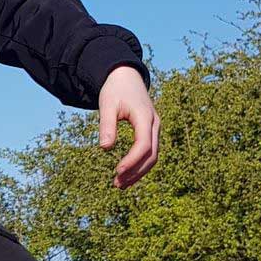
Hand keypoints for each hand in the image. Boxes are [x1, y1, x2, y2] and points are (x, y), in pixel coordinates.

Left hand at [98, 65, 159, 189]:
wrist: (126, 76)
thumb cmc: (115, 90)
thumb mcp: (107, 105)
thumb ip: (107, 125)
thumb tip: (104, 148)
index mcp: (145, 117)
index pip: (143, 145)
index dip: (132, 161)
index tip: (117, 171)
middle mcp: (155, 124)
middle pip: (152, 155)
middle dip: (135, 172)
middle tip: (117, 184)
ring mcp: (155, 128)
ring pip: (153, 156)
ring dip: (138, 172)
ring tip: (120, 184)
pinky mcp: (151, 132)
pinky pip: (150, 152)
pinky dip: (140, 165)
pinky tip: (127, 174)